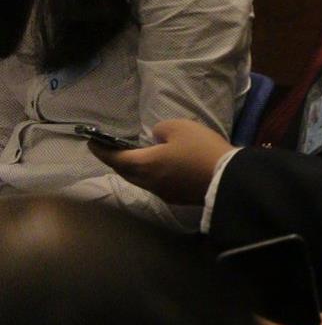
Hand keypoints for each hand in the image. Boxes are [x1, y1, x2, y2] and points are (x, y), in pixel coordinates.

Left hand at [91, 117, 232, 204]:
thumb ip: (161, 129)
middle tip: (111, 150)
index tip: (91, 142)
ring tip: (134, 158)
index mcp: (144, 164)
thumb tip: (157, 138)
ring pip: (139, 180)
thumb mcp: (181, 127)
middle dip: (116, 161)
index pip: (114, 158)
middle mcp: (148, 182)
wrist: (228, 178)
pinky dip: (149, 175)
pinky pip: (155, 185)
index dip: (101, 150)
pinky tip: (159, 169)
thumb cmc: (201, 150)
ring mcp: (162, 192)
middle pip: (125, 172)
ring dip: (133, 170)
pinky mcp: (177, 197)